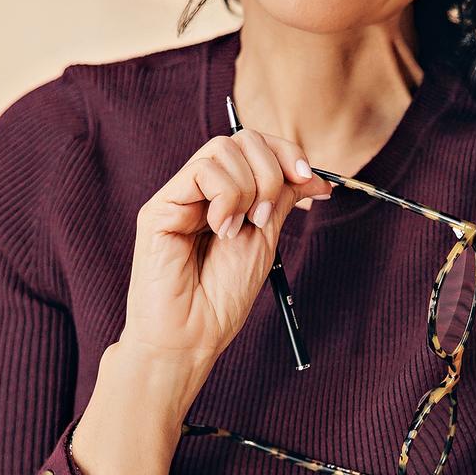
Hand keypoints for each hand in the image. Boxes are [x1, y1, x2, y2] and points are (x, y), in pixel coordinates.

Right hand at [119, 129, 332, 380]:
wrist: (192, 335)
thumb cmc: (222, 297)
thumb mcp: (265, 239)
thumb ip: (282, 199)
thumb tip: (315, 175)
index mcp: (228, 196)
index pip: (257, 148)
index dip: (286, 153)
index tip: (309, 179)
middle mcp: (202, 191)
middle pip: (244, 139)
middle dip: (271, 171)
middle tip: (266, 217)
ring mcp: (180, 196)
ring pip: (223, 149)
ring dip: (248, 188)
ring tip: (239, 228)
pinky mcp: (160, 206)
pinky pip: (202, 170)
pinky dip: (225, 196)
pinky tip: (219, 228)